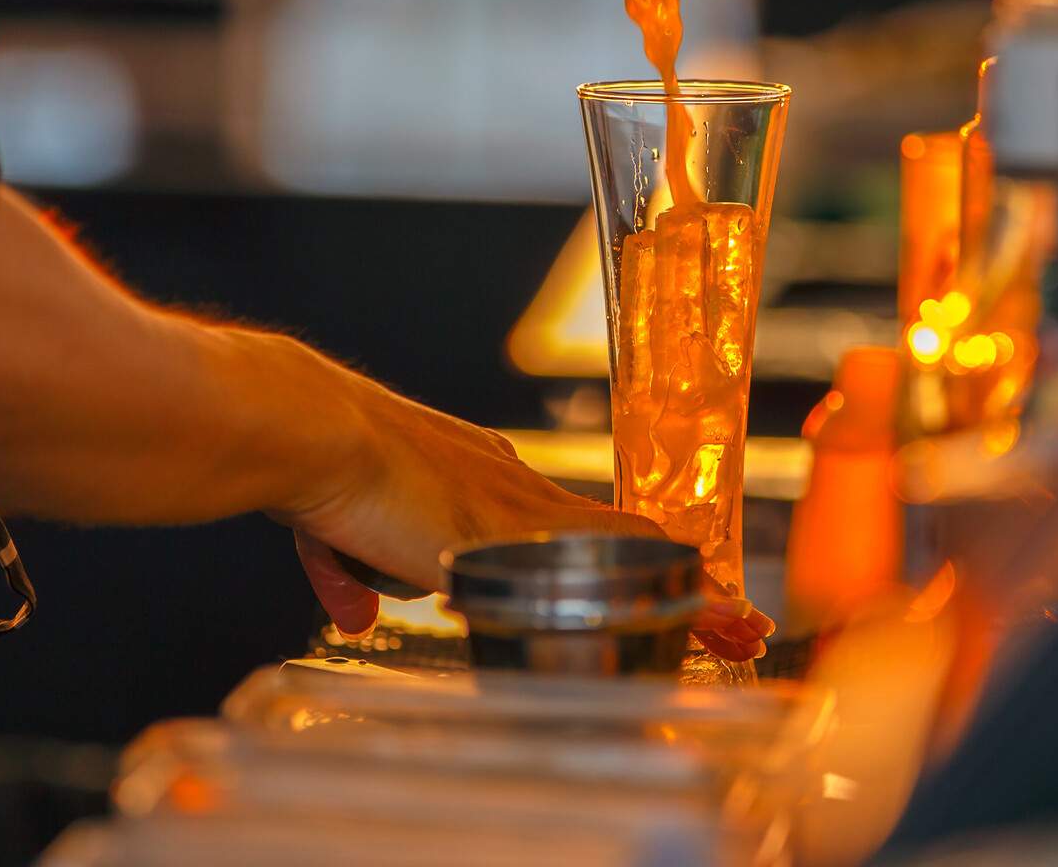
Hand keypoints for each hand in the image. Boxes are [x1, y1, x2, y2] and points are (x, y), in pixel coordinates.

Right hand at [277, 399, 770, 658]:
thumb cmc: (322, 472)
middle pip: (605, 534)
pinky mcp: (520, 530)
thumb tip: (353, 618)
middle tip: (715, 606)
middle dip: (659, 571)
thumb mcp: (338, 540)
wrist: (321, 436)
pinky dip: (666, 584)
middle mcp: (510, 483)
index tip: (629, 570)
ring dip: (681, 587)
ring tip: (736, 621)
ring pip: (627, 546)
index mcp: (472, 476)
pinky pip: (621, 557)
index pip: (552, 518)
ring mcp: (521, 506)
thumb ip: (349, 578)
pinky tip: (711, 607)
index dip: (594, 550)